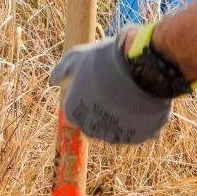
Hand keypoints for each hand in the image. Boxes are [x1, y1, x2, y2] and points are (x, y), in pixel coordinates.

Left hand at [49, 33, 171, 143]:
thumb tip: (53, 81)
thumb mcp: (75, 58)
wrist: (141, 67)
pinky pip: (138, 130)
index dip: (84, 96)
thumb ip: (61, 71)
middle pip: (93, 124)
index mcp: (72, 112)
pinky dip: (140, 120)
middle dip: (101, 110)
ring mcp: (116, 136)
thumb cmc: (103, 61)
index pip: (73, 111)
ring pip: (116, 128)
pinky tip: (143, 101)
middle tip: (112, 89)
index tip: (94, 84)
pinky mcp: (140, 137)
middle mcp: (91, 130)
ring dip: (120, 116)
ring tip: (129, 92)